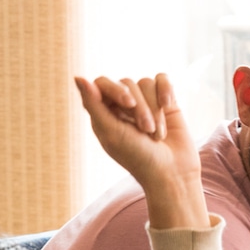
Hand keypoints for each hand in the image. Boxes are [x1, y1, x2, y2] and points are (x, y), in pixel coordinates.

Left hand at [75, 73, 207, 229]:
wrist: (172, 173)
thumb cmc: (138, 158)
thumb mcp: (111, 133)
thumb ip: (92, 105)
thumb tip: (78, 76)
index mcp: (105, 112)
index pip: (103, 83)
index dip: (117, 89)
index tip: (129, 103)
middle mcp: (123, 105)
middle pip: (128, 83)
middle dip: (140, 108)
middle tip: (146, 131)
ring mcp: (146, 102)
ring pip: (147, 84)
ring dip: (155, 110)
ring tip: (158, 134)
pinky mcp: (166, 102)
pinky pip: (163, 80)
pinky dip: (166, 91)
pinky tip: (168, 106)